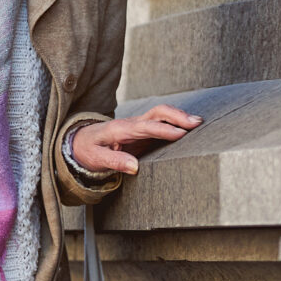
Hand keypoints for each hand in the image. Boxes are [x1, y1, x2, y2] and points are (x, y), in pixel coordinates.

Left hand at [69, 104, 201, 175]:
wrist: (80, 142)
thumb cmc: (87, 151)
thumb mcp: (95, 159)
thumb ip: (114, 162)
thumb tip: (135, 167)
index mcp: (120, 129)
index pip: (146, 127)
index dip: (164, 130)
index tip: (181, 134)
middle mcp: (131, 123)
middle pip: (157, 113)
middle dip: (177, 116)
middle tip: (197, 123)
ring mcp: (138, 126)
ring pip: (161, 115)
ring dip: (179, 117)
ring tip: (199, 123)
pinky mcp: (143, 131)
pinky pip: (161, 123)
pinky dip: (176, 123)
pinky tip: (189, 128)